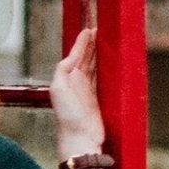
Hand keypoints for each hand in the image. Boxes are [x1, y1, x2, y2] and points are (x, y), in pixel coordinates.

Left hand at [49, 26, 106, 163]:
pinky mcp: (98, 99)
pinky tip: (109, 63)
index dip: (82, 43)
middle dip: (91, 44)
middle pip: (85, 58)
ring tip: (104, 41)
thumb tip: (72, 56)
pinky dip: (104, 69)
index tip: (90, 30)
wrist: (80, 138)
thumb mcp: (58, 89)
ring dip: (98, 54)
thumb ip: (63, 70)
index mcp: (66, 78)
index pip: (75, 55)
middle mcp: (76, 83)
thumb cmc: (67, 117)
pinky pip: (101, 79)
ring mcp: (87, 91)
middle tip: (100, 31)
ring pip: (94, 66)